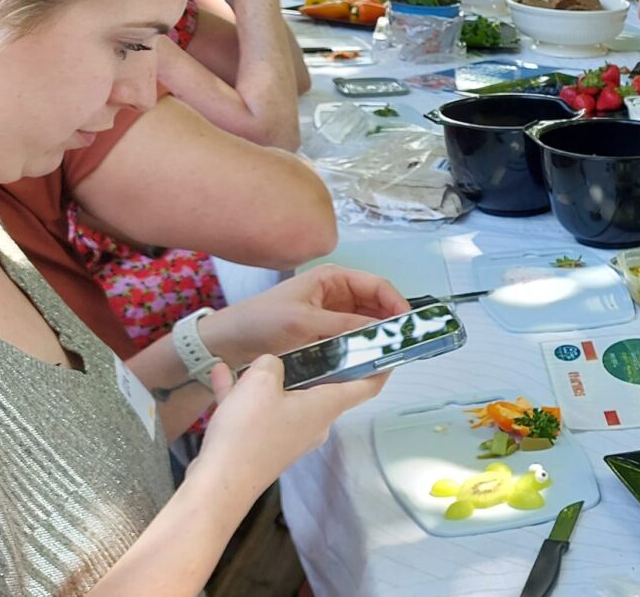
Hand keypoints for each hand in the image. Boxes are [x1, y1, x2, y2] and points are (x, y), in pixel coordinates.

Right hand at [192, 355, 390, 500]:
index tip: (384, 349)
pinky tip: (223, 375)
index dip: (379, 366)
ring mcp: (290, 435)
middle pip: (323, 387)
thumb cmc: (248, 434)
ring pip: (285, 396)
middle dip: (309, 363)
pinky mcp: (266, 445)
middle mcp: (314, 423)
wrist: (217, 485)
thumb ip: (273, 362)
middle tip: (301, 342)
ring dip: (266, 378)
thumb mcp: (261, 380)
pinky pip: (261, 411)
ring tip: (246, 362)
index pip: (366, 386)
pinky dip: (245, 395)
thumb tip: (272, 365)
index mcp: (325, 407)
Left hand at [203, 264, 411, 365]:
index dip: (397, 303)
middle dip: (392, 322)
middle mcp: (336, 294)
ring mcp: (332, 315)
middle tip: (405, 344)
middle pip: (376, 305)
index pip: (377, 286)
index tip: (410, 325)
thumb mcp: (304, 323)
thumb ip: (344, 327)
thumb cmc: (261, 322)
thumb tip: (380, 334)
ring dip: (380, 338)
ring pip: (367, 325)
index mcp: (333, 279)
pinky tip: (371, 361)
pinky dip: (364, 349)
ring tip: (393, 355)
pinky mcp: (326, 335)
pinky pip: (353, 339)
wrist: (229, 342)